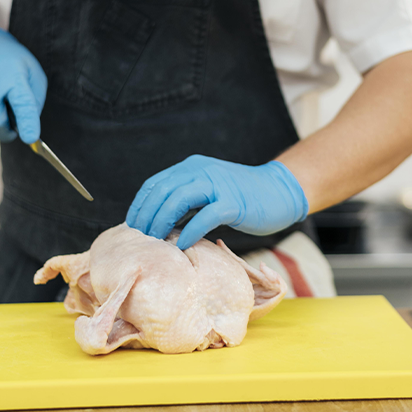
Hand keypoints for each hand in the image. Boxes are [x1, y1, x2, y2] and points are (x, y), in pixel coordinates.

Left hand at [126, 155, 308, 249]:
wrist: (279, 191)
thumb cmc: (242, 197)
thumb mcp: (209, 190)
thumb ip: (187, 199)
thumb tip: (160, 222)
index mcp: (192, 167)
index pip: (155, 183)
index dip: (140, 205)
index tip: (132, 225)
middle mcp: (202, 171)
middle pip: (163, 191)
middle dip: (147, 216)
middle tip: (141, 237)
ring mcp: (218, 185)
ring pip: (179, 199)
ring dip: (162, 222)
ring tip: (156, 241)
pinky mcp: (233, 203)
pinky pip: (205, 216)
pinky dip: (190, 231)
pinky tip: (182, 244)